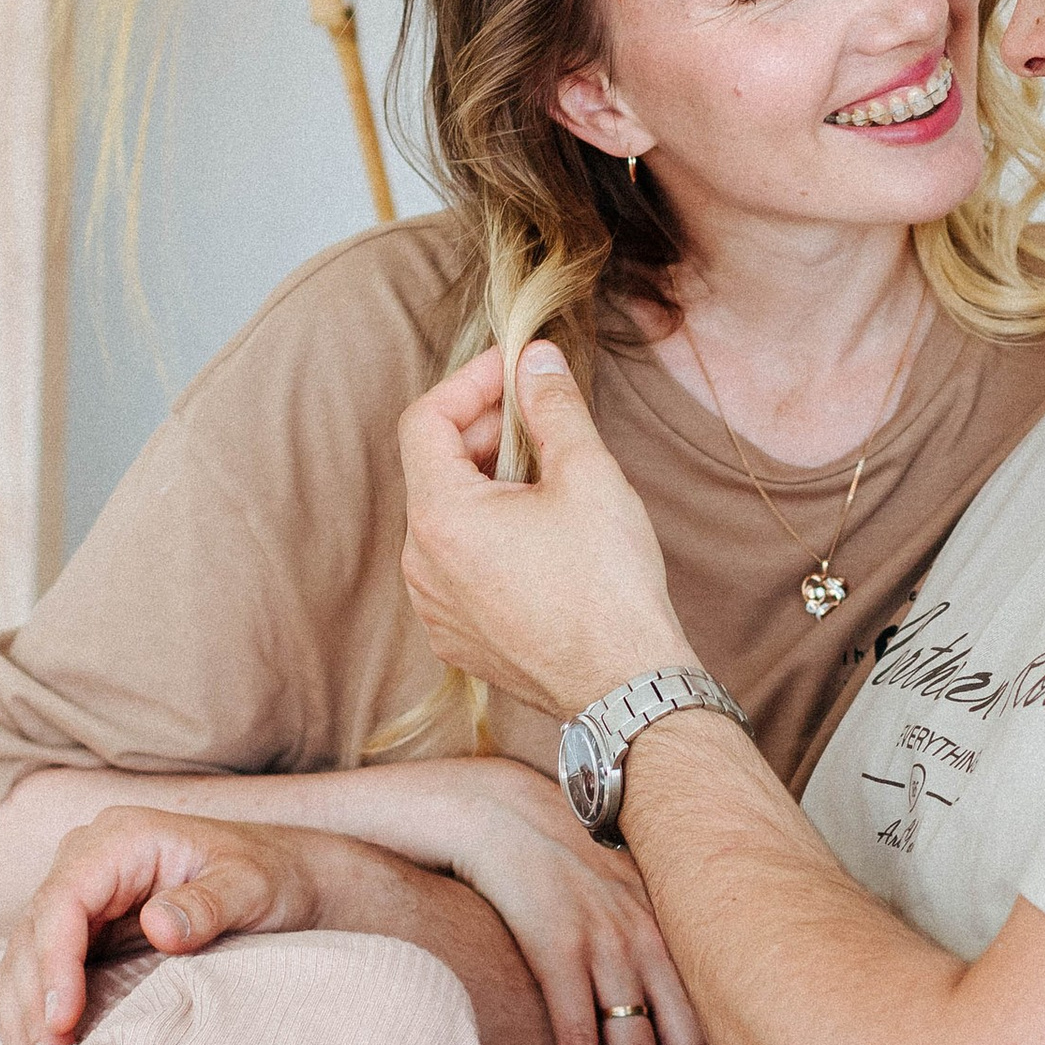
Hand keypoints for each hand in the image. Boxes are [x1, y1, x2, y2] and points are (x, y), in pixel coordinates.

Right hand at [0, 805, 355, 1044]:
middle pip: (33, 932)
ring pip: (26, 957)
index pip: (64, 900)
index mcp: (121, 840)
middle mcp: (88, 862)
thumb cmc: (271, 877)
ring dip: (22, 1016)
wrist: (286, 879)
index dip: (53, 962)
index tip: (62, 1019)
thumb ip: (209, 904)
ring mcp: (82, 896)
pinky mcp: (86, 930)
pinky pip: (44, 971)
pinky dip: (34, 1014)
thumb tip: (158, 926)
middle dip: (31, 1002)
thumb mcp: (251, 887)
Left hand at [399, 344, 690, 723]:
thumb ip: (552, 405)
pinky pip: (455, 566)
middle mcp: (420, 564)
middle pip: (433, 469)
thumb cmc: (608, 583)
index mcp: (440, 517)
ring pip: (444, 519)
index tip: (514, 370)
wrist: (624, 686)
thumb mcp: (587, 474)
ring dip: (486, 484)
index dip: (469, 383)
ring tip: (546, 478)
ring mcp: (433, 607)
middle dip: (483, 432)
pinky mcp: (455, 637)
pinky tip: (539, 536)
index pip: (425, 420)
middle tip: (541, 416)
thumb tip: (536, 358)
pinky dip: (486, 535)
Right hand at [429, 756, 715, 1044]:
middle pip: (686, 1044)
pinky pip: (577, 1031)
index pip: (714, 1017)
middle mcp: (650, 936)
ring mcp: (606, 941)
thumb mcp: (619, 889)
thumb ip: (648, 935)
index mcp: (673, 925)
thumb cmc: (556, 856)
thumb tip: (665, 996)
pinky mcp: (557, 945)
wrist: (496, 809)